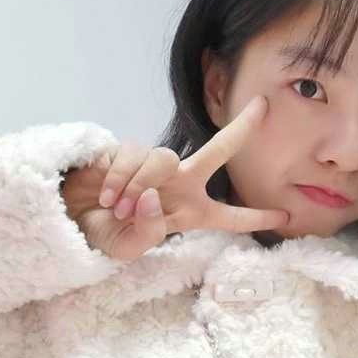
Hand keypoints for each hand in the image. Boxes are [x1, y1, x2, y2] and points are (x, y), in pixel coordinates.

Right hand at [61, 95, 288, 260]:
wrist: (71, 218)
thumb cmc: (106, 235)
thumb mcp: (128, 250)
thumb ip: (148, 233)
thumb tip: (157, 197)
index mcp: (190, 214)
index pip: (228, 217)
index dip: (255, 217)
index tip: (286, 216)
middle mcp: (180, 185)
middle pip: (217, 152)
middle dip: (240, 130)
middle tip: (263, 107)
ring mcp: (155, 166)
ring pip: (165, 159)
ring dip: (141, 186)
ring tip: (120, 209)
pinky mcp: (128, 151)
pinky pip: (134, 155)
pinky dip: (120, 178)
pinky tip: (107, 196)